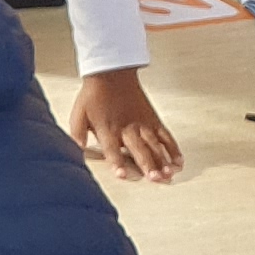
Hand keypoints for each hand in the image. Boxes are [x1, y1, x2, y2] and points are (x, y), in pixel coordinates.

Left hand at [69, 66, 180, 182]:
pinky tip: (178, 161)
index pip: (112, 149)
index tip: (122, 174)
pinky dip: (173, 149)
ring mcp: (143, 124)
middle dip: (147, 165)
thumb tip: (75, 150)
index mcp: (107, 129)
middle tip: (154, 178)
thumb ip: (77, 134)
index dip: (117, 162)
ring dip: (162, 160)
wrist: (111, 75)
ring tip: (168, 174)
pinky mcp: (153, 120)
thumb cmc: (94, 96)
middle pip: (139, 149)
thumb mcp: (78, 114)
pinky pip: (166, 136)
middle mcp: (127, 128)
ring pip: (155, 145)